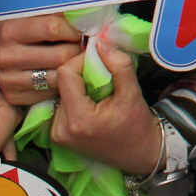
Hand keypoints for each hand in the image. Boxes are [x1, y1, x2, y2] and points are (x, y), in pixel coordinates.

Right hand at [0, 14, 84, 104]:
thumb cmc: (13, 25)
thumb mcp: (26, 13)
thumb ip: (53, 13)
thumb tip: (87, 15)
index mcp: (10, 30)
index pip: (54, 28)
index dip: (75, 28)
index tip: (84, 28)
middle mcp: (7, 57)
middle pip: (61, 56)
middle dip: (78, 49)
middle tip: (85, 45)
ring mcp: (9, 80)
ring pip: (58, 77)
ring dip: (72, 68)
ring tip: (76, 58)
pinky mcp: (13, 96)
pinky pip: (49, 92)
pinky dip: (59, 83)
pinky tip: (60, 73)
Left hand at [49, 44, 161, 174]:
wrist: (138, 154)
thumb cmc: (137, 125)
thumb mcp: (132, 92)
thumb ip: (118, 65)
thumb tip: (100, 42)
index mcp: (78, 119)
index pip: (65, 74)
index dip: (81, 60)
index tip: (99, 59)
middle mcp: (60, 129)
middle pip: (61, 83)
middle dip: (80, 73)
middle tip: (102, 75)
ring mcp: (56, 134)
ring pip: (60, 92)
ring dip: (77, 85)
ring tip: (98, 91)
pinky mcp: (56, 135)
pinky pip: (60, 104)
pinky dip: (74, 97)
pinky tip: (91, 102)